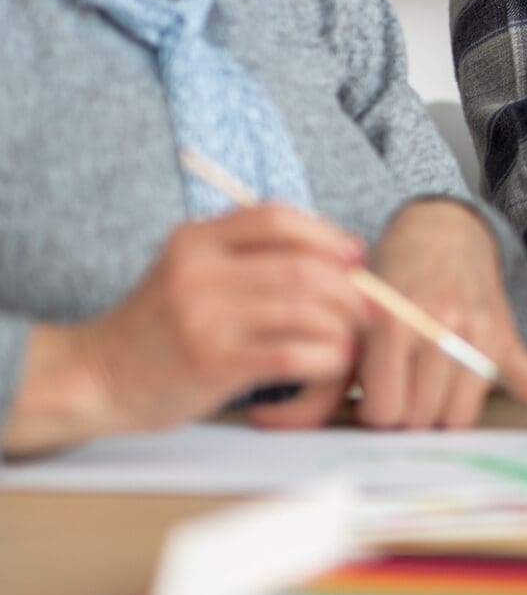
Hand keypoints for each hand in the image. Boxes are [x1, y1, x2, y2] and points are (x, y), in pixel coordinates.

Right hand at [36, 207, 366, 451]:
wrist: (94, 377)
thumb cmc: (159, 326)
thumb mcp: (190, 270)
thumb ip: (248, 253)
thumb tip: (342, 252)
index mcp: (195, 240)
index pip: (277, 218)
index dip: (326, 234)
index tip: (353, 257)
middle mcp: (198, 272)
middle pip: (301, 267)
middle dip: (347, 287)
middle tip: (365, 306)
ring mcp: (203, 318)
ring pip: (304, 309)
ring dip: (342, 325)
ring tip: (350, 337)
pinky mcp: (212, 363)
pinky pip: (292, 353)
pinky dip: (326, 357)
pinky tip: (331, 361)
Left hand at [249, 200, 526, 434]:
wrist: (441, 231)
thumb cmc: (387, 282)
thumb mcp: (346, 320)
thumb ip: (311, 376)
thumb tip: (265, 423)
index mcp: (393, 321)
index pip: (386, 412)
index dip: (374, 414)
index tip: (371, 397)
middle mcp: (438, 325)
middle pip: (423, 420)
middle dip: (406, 419)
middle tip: (399, 394)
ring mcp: (478, 332)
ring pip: (462, 416)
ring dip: (443, 416)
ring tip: (429, 393)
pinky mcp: (506, 338)